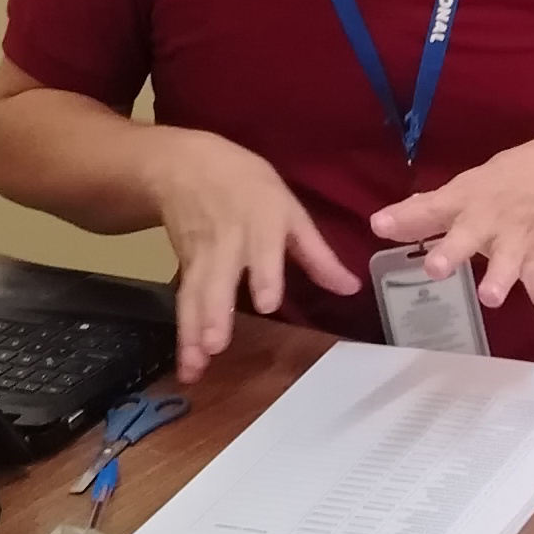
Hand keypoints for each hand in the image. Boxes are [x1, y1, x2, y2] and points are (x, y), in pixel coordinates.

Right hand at [143, 128, 355, 382]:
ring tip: (195, 368)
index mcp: (260, 223)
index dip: (263, 275)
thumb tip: (351, 289)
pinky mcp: (183, 270)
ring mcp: (201, 257)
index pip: (261, 250)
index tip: (266, 304)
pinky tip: (186, 365)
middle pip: (217, 279)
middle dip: (214, 313)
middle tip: (215, 345)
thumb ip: (318, 254)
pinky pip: (182, 304)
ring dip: (193, 334)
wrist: (185, 166)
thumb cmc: (248, 187)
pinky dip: (182, 335)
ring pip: (194, 296)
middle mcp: (227, 243)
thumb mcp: (289, 209)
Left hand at [366, 131, 533, 347]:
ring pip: (506, 263)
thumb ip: (429, 210)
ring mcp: (518, 244)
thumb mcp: (470, 186)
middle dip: (451, 252)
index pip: (431, 208)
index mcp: (466, 200)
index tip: (379, 226)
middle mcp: (489, 222)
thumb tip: (384, 224)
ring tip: (491, 298)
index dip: (405, 217)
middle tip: (434, 268)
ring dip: (499, 279)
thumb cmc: (510, 180)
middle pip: (466, 237)